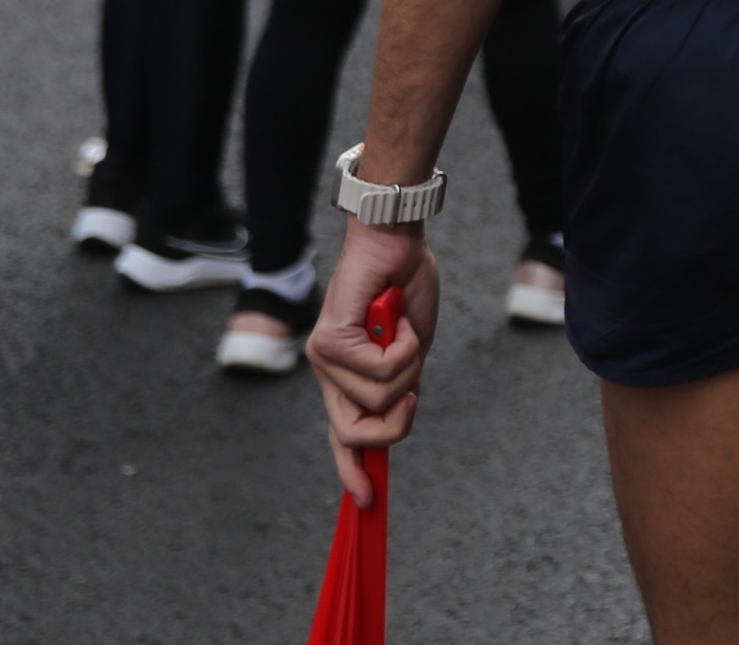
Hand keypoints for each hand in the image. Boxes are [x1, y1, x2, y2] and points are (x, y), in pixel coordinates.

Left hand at [309, 223, 438, 505]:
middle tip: (414, 391)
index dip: (351, 467)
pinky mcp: (329, 340)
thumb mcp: (412, 349)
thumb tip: (399, 415)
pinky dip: (405, 345)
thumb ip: (402, 383)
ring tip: (403, 329)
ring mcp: (324, 358)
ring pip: (376, 400)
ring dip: (408, 366)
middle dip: (394, 425)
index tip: (365, 498)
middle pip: (353, 433)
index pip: (342, 435)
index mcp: (347, 378)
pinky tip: (397, 317)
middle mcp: (328, 372)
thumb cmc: (405, 286)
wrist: (395, 240)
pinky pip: (380, 370)